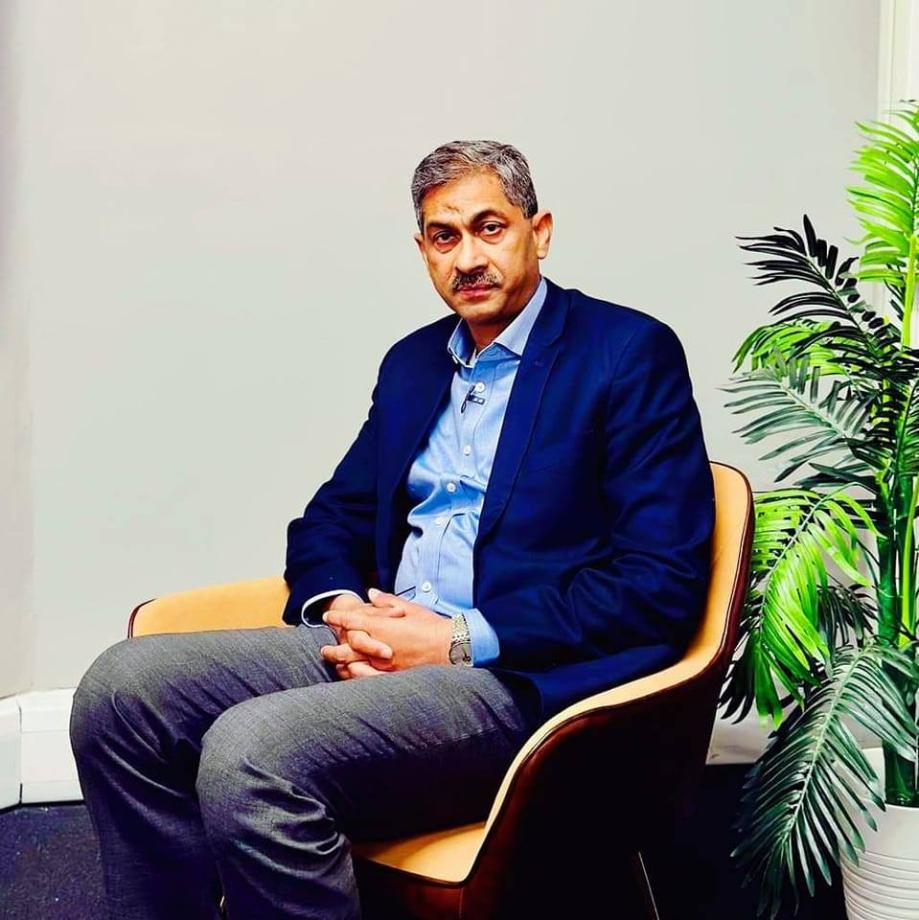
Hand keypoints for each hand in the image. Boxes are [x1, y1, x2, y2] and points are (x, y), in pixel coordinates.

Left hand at [321, 588, 453, 677]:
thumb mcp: (410, 608)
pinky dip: (355, 676)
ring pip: (354, 664)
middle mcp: (379, 645)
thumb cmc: (431, 626)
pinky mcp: (392, 676)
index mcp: (382, 626)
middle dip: (333, 646)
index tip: (328, 617)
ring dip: (341, 663)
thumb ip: (387, 601)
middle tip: (323, 648)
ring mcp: (384, 663)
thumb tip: (370, 593)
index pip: (352, 621)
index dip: (338, 618)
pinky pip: (366, 678)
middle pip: (347, 646)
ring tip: (333, 663)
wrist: (451, 647)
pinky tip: (350, 676)